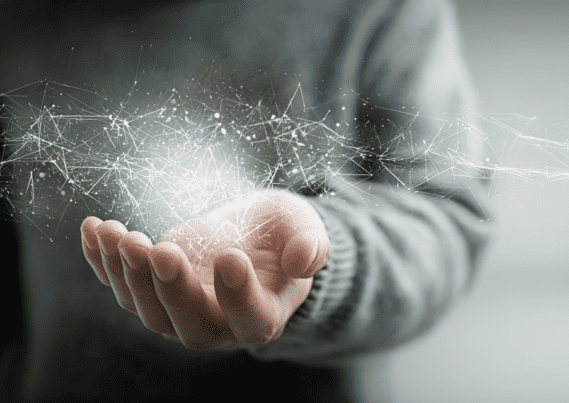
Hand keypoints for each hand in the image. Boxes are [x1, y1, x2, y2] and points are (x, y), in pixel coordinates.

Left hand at [80, 189, 329, 349]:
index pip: (251, 318)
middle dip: (170, 288)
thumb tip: (304, 261)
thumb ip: (311, 245)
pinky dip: (102, 260)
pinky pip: (120, 286)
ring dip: (129, 274)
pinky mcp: (151, 294)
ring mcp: (179, 314)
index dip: (238, 295)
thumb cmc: (282, 235)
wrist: (253, 236)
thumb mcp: (304, 229)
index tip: (230, 257)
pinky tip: (94, 228)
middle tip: (159, 249)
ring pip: (148, 310)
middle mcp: (219, 326)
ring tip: (121, 234)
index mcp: (263, 316)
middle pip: (189, 323)